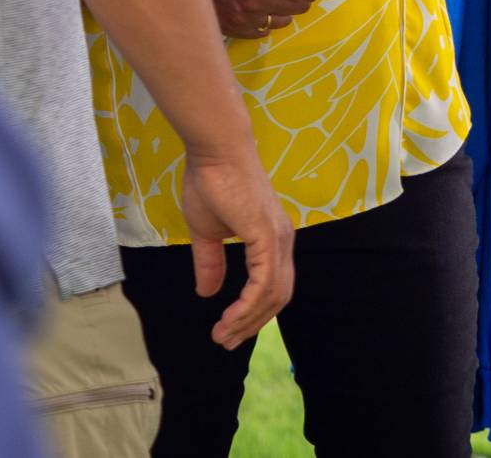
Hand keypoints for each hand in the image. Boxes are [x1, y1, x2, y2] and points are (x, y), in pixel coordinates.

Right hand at [182, 151, 295, 347]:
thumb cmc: (211, 181)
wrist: (215, 150)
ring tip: (222, 335)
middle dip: (252, 324)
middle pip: (278, 297)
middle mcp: (283, 240)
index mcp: (272, 239)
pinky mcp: (267, 236)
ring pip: (273, 295)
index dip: (252, 313)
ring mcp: (278, 238)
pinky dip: (248, 306)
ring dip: (247, 320)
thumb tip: (207, 293)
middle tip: (224, 341)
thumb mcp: (206, 232)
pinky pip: (264, 283)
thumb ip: (210, 262)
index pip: (272, 287)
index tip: (227, 330)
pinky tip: (229, 318)